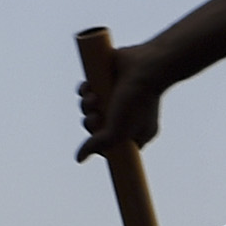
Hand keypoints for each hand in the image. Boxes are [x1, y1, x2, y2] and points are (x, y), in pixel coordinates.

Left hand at [73, 38, 164, 162]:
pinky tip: (89, 86)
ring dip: (86, 105)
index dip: (98, 144)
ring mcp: (115, 98)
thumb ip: (98, 145)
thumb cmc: (137, 101)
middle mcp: (124, 117)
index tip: (96, 138)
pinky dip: (84, 90)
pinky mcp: (106, 81)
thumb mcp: (117, 131)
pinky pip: (86, 91)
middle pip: (95, 128)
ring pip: (88, 109)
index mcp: (133, 133)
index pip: (109, 147)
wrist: (146, 66)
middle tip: (96, 116)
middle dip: (90, 123)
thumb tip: (78, 158)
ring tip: (93, 97)